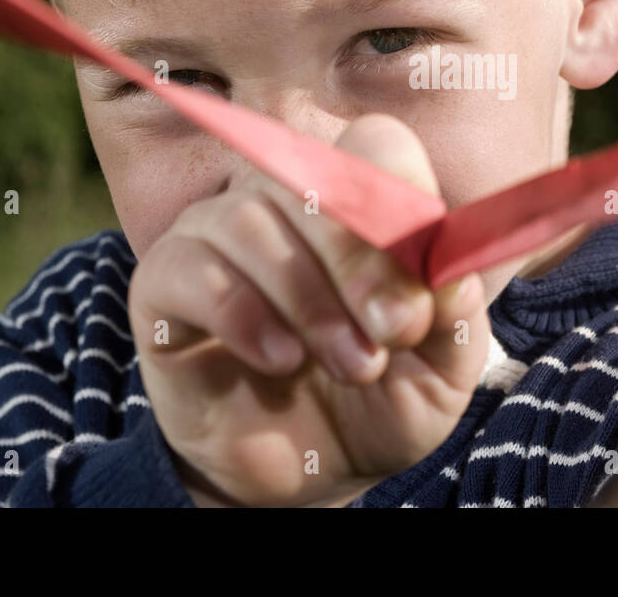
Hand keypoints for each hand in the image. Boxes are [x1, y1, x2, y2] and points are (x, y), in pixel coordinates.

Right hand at [128, 114, 489, 506]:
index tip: (422, 284)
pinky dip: (243, 314)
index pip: (375, 145)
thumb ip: (453, 315)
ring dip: (310, 301)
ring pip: (250, 219)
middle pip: (314, 178)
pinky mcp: (164, 283)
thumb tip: (446, 267)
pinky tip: (281, 360)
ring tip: (351, 365)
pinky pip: (192, 268)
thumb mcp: (441, 371)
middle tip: (393, 333)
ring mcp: (216, 233)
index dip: (404, 199)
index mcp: (359, 201)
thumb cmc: (379, 401)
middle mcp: (283, 200)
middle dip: (363, 261)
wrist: (309, 473)